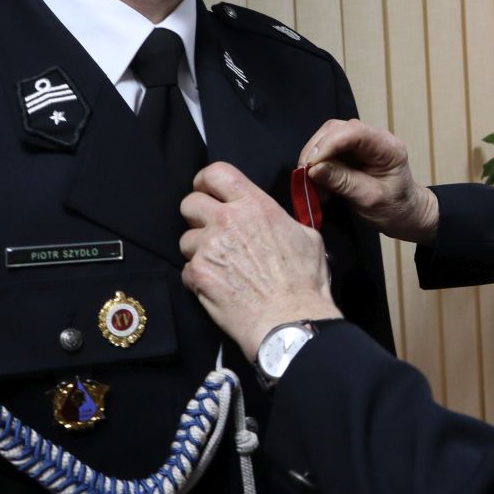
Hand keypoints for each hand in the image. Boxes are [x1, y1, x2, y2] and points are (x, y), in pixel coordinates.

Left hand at [180, 162, 341, 358]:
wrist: (290, 320)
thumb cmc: (304, 282)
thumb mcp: (307, 236)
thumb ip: (284, 220)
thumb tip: (278, 221)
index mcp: (255, 205)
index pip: (217, 173)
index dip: (206, 180)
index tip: (206, 190)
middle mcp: (228, 220)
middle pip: (190, 203)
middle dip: (196, 216)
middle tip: (209, 231)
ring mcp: (209, 247)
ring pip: (185, 239)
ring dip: (198, 250)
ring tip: (220, 266)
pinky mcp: (198, 273)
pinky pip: (186, 269)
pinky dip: (198, 277)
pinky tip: (218, 286)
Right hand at [300, 119, 438, 244]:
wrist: (405, 214)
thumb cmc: (394, 208)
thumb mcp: (369, 199)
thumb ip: (343, 182)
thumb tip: (313, 168)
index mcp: (387, 147)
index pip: (354, 132)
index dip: (328, 144)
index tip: (310, 166)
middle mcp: (374, 138)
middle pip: (336, 129)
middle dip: (316, 150)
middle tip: (304, 176)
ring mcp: (362, 143)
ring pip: (327, 137)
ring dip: (314, 157)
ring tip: (309, 182)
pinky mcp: (351, 151)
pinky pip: (327, 149)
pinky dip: (317, 164)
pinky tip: (315, 182)